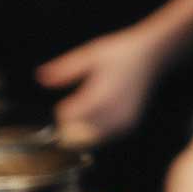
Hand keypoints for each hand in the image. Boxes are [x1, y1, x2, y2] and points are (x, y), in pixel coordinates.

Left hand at [37, 27, 163, 143]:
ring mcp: (123, 122)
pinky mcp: (129, 126)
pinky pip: (105, 137)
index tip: (65, 102)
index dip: (62, 111)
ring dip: (83, 130)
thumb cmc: (120, 53)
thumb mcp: (90, 55)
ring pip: (91, 138)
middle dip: (71, 125)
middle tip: (73, 108)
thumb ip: (64, 69)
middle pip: (78, 133)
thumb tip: (40, 78)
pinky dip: (97, 130)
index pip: (69, 117)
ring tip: (87, 110)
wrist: (152, 57)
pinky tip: (100, 114)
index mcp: (101, 95)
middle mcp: (114, 112)